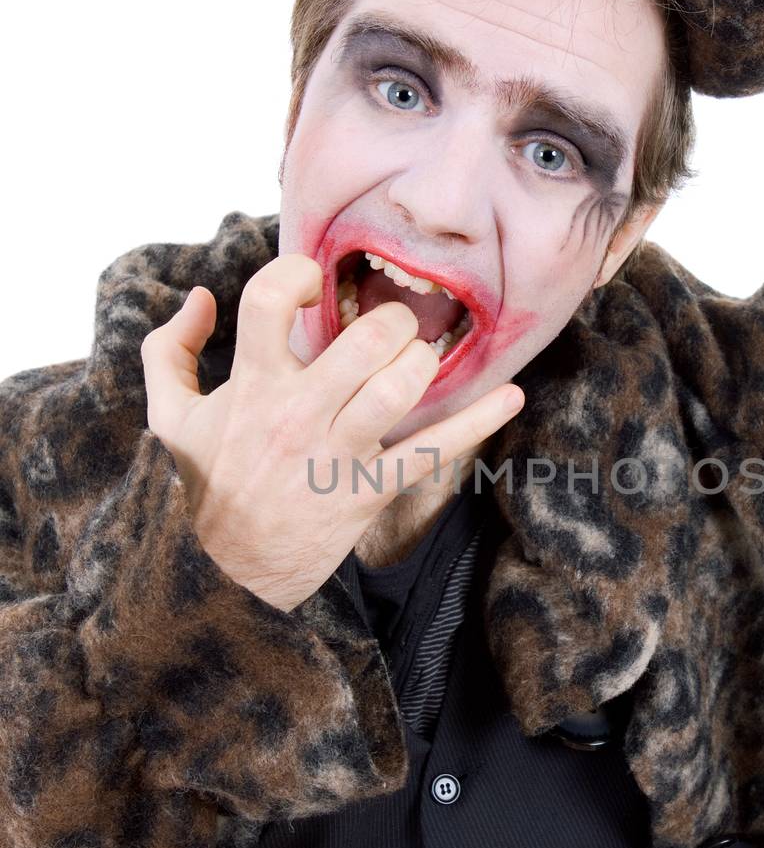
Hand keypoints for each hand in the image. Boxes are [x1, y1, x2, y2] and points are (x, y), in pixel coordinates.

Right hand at [140, 255, 524, 612]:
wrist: (224, 575)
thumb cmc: (206, 486)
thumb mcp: (169, 419)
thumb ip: (168, 349)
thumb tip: (197, 295)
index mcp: (250, 385)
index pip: (270, 300)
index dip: (295, 273)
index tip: (310, 282)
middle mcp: (297, 414)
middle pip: (363, 339)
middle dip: (391, 319)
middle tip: (390, 327)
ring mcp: (337, 452)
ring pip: (400, 386)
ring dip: (421, 360)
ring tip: (416, 359)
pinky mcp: (371, 490)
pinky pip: (434, 451)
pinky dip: (478, 422)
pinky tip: (510, 396)